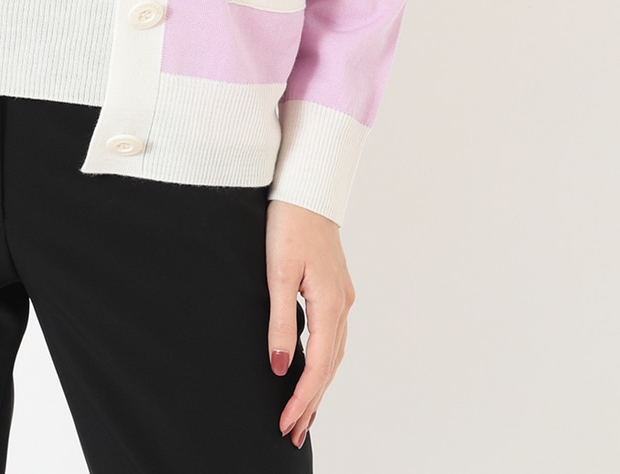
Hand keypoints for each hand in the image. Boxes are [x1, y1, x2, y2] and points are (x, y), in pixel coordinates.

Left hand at [265, 199, 354, 448]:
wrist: (307, 186)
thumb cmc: (289, 222)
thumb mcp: (277, 272)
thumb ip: (278, 322)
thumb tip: (279, 367)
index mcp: (329, 303)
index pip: (319, 366)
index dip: (303, 398)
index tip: (286, 423)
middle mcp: (342, 303)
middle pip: (330, 366)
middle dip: (312, 402)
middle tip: (293, 433)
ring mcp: (342, 295)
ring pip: (334, 352)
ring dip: (319, 384)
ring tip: (303, 413)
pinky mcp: (336, 286)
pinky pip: (333, 335)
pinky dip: (324, 360)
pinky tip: (313, 368)